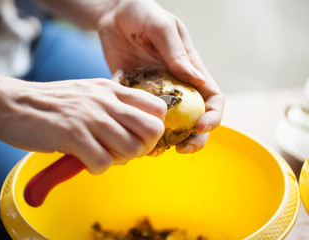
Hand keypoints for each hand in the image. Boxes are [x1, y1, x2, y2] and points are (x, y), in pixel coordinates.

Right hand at [0, 65, 165, 173]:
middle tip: (124, 151)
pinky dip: (97, 168)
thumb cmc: (52, 102)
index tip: (138, 136)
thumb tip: (135, 127)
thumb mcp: (88, 92)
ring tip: (102, 156)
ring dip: (120, 160)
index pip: (157, 107)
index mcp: (112, 89)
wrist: (12, 103)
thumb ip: (112, 104)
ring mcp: (90, 118)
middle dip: (143, 147)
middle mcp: (106, 101)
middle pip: (152, 130)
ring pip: (132, 149)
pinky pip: (104, 163)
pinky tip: (85, 161)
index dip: (153, 128)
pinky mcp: (73, 135)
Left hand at [98, 0, 223, 152]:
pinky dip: (136, 126)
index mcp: (191, 70)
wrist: (113, 15)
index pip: (212, 99)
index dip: (213, 117)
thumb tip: (198, 80)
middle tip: (181, 149)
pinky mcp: (134, 94)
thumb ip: (177, 54)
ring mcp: (155, 93)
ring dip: (163, 140)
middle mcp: (176, 86)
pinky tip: (127, 131)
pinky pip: (138, 115)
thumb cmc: (144, 14)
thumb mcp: (163, 28)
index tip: (201, 127)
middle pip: (193, 119)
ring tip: (151, 149)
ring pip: (166, 124)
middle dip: (194, 138)